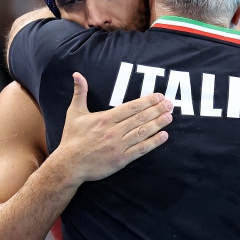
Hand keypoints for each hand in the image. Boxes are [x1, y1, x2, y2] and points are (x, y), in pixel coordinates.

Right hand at [56, 72, 172, 183]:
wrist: (69, 165)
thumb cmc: (72, 139)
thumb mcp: (74, 113)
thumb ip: (79, 93)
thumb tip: (77, 75)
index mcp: (106, 118)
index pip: (132, 107)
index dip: (147, 101)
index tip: (159, 97)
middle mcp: (114, 131)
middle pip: (140, 118)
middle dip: (157, 110)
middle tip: (170, 104)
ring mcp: (119, 146)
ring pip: (143, 132)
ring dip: (158, 124)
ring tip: (170, 117)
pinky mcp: (121, 160)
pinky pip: (140, 150)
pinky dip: (153, 143)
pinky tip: (163, 136)